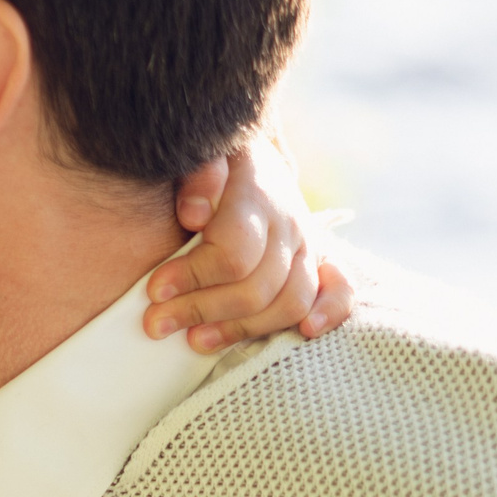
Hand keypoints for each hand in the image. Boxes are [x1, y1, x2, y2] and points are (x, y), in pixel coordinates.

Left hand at [144, 136, 354, 351]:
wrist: (250, 157)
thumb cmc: (213, 165)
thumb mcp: (199, 156)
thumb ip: (197, 177)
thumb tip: (195, 215)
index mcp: (257, 196)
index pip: (233, 252)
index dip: (193, 276)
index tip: (155, 291)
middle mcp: (289, 223)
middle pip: (256, 287)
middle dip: (201, 309)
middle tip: (156, 323)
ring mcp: (309, 245)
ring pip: (289, 301)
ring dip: (241, 328)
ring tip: (194, 340)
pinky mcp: (321, 262)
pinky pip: (341, 293)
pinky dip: (329, 314)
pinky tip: (305, 332)